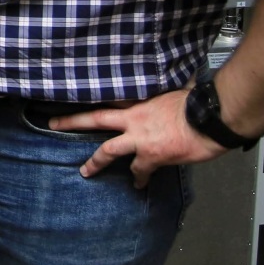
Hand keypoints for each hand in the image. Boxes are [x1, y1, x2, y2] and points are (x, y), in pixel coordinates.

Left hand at [50, 88, 226, 187]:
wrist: (211, 118)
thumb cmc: (199, 101)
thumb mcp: (177, 88)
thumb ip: (166, 90)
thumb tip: (176, 80)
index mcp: (140, 100)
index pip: (108, 96)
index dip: (88, 96)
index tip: (71, 94)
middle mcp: (134, 118)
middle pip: (95, 118)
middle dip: (71, 121)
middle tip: (52, 123)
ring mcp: (140, 138)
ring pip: (108, 150)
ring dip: (94, 162)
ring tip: (85, 171)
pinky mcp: (151, 155)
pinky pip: (140, 170)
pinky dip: (139, 178)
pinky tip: (139, 184)